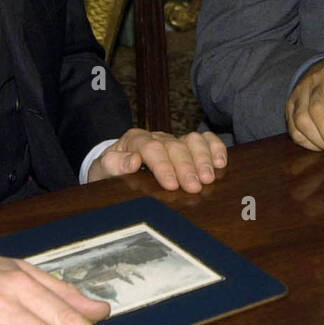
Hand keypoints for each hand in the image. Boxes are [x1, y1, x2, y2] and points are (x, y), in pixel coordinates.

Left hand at [87, 128, 226, 192]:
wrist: (114, 168)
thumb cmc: (110, 171)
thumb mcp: (102, 170)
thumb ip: (113, 164)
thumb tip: (133, 161)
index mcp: (134, 140)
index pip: (151, 148)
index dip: (162, 165)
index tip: (171, 184)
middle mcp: (157, 137)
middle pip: (174, 146)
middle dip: (186, 167)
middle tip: (194, 187)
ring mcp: (174, 140)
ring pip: (192, 140)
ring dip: (202, 159)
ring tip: (209, 178)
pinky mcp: (186, 146)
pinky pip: (204, 140)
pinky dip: (215, 148)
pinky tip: (221, 162)